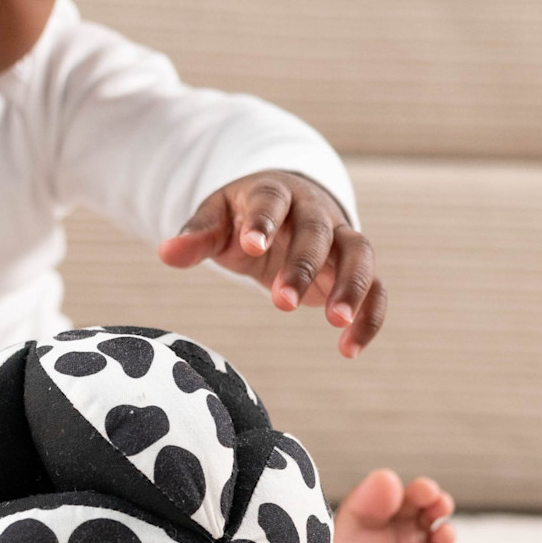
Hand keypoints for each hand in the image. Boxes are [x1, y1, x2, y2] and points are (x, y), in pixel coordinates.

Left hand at [157, 170, 385, 357]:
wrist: (285, 208)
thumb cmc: (242, 217)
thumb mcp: (215, 220)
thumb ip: (196, 236)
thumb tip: (165, 253)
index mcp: (273, 192)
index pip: (271, 201)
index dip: (263, 221)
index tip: (250, 245)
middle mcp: (314, 211)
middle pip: (317, 231)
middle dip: (302, 265)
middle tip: (281, 302)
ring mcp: (340, 237)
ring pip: (359, 254)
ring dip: (351, 287)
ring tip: (335, 324)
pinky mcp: (355, 267)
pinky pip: (376, 288)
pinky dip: (369, 316)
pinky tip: (350, 350)